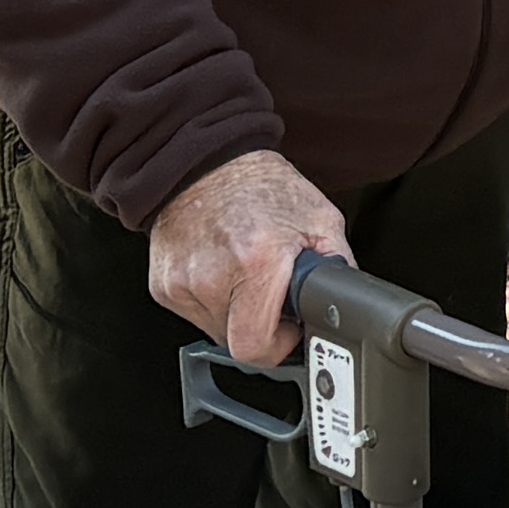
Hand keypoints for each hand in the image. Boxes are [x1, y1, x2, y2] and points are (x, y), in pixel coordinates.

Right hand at [149, 148, 353, 368]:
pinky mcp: (162, 286)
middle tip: (271, 297)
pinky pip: (195, 314)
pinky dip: (212, 300)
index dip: (280, 346)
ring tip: (244, 273)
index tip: (289, 330)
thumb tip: (345, 305)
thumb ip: (337, 268)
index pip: (256, 346)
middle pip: (238, 342)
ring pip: (216, 330)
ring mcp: (182, 283)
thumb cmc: (261, 185)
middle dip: (260, 328)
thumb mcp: (320, 220)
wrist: (205, 161)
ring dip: (235, 313)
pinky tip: (221, 268)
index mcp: (256, 261)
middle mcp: (212, 276)